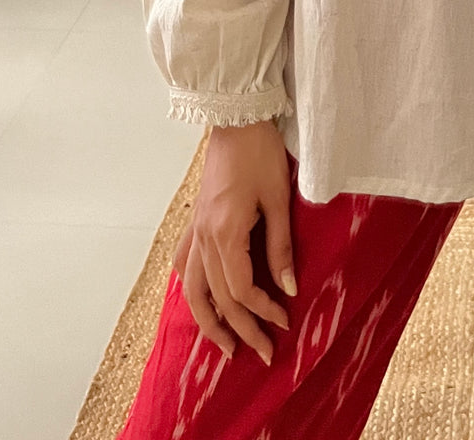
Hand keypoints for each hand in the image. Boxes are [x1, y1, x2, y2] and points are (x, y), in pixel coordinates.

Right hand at [173, 122, 296, 366]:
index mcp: (224, 233)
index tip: (285, 322)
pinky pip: (186, 265)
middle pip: (217, 297)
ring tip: (225, 346)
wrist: (237, 118)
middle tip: (262, 353)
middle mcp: (203, 237)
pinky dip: (193, 289)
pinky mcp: (195, 220)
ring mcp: (195, 229)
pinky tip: (202, 299)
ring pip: (193, 289)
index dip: (263, 311)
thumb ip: (280, 246)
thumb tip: (288, 288)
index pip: (241, 289)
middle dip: (240, 330)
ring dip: (209, 320)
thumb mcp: (278, 199)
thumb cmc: (260, 153)